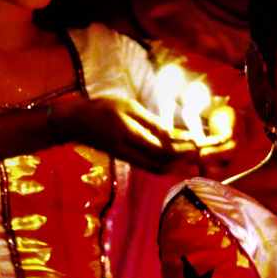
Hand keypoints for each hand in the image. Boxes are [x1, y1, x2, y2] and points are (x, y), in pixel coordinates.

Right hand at [55, 97, 199, 172]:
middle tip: (200, 153)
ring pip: (157, 169)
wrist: (77, 123)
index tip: (197, 143)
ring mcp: (129, 159)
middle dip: (183, 162)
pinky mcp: (129, 159)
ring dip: (176, 166)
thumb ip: (151, 122)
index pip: (161, 150)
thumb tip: (172, 133)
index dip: (181, 149)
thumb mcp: (128, 108)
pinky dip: (167, 164)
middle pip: (162, 166)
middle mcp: (130, 153)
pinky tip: (177, 159)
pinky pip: (151, 166)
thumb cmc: (102, 109)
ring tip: (193, 159)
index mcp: (130, 137)